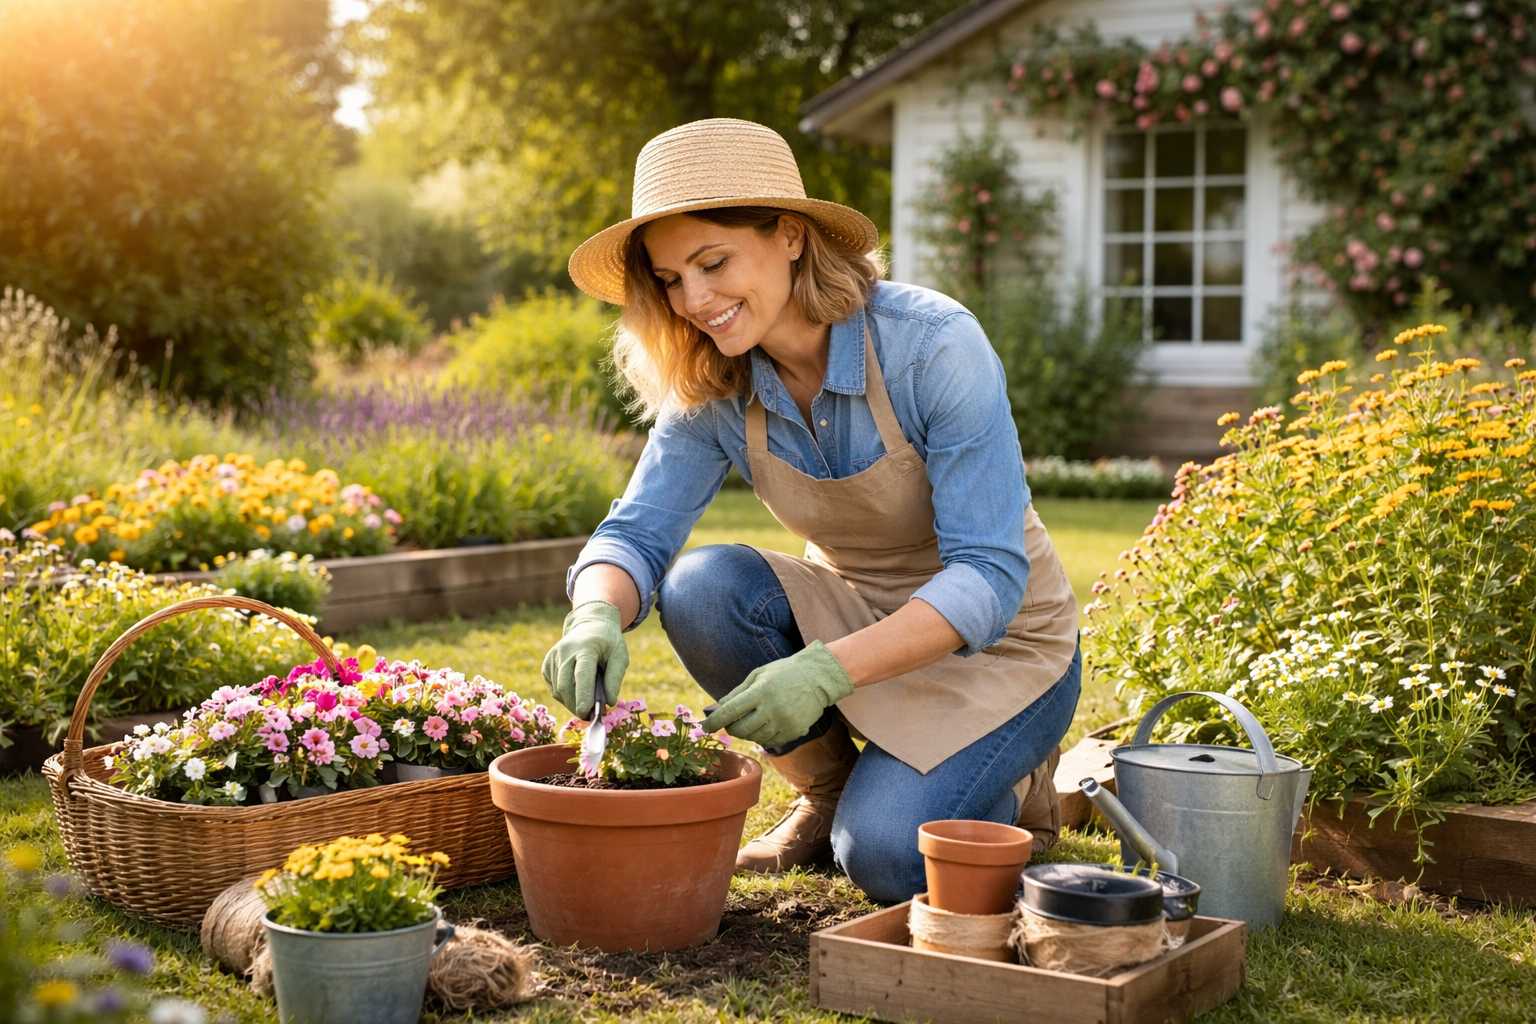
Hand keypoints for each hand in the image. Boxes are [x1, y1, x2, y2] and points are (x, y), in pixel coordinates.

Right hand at [541, 600, 627, 717]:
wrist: (590, 625)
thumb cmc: (608, 643)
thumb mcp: (620, 655)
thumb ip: (615, 678)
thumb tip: (609, 702)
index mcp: (585, 647)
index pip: (582, 674)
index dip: (583, 694)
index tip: (586, 712)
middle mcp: (565, 651)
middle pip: (565, 686)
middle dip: (577, 705)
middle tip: (592, 716)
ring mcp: (553, 657)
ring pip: (558, 691)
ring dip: (572, 703)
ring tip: (588, 702)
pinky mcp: (547, 664)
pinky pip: (554, 688)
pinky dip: (565, 696)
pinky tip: (577, 690)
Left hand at [700, 641, 854, 747]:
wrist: (818, 677)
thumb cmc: (783, 673)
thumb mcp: (757, 675)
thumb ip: (736, 693)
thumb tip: (715, 709)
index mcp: (760, 692)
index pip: (730, 712)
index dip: (714, 722)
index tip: (705, 727)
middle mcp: (772, 709)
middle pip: (740, 730)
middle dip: (731, 727)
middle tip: (732, 721)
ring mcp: (784, 723)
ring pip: (755, 738)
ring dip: (748, 732)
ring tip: (754, 718)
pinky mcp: (794, 732)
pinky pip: (770, 741)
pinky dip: (763, 735)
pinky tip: (768, 723)